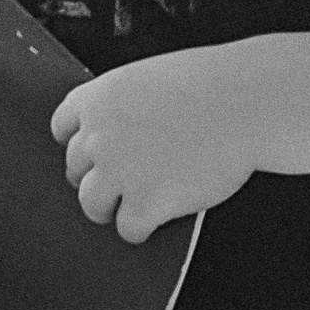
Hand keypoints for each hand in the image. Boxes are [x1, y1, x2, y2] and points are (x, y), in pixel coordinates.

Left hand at [50, 52, 254, 243]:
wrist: (246, 103)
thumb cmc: (209, 86)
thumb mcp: (146, 80)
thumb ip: (118, 107)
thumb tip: (109, 135)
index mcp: (94, 100)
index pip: (63, 130)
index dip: (83, 145)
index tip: (99, 154)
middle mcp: (97, 137)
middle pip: (76, 170)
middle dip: (100, 176)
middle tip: (129, 179)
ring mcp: (118, 172)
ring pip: (92, 204)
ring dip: (110, 207)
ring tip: (136, 203)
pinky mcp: (145, 202)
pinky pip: (127, 228)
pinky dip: (142, 227)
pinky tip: (161, 215)